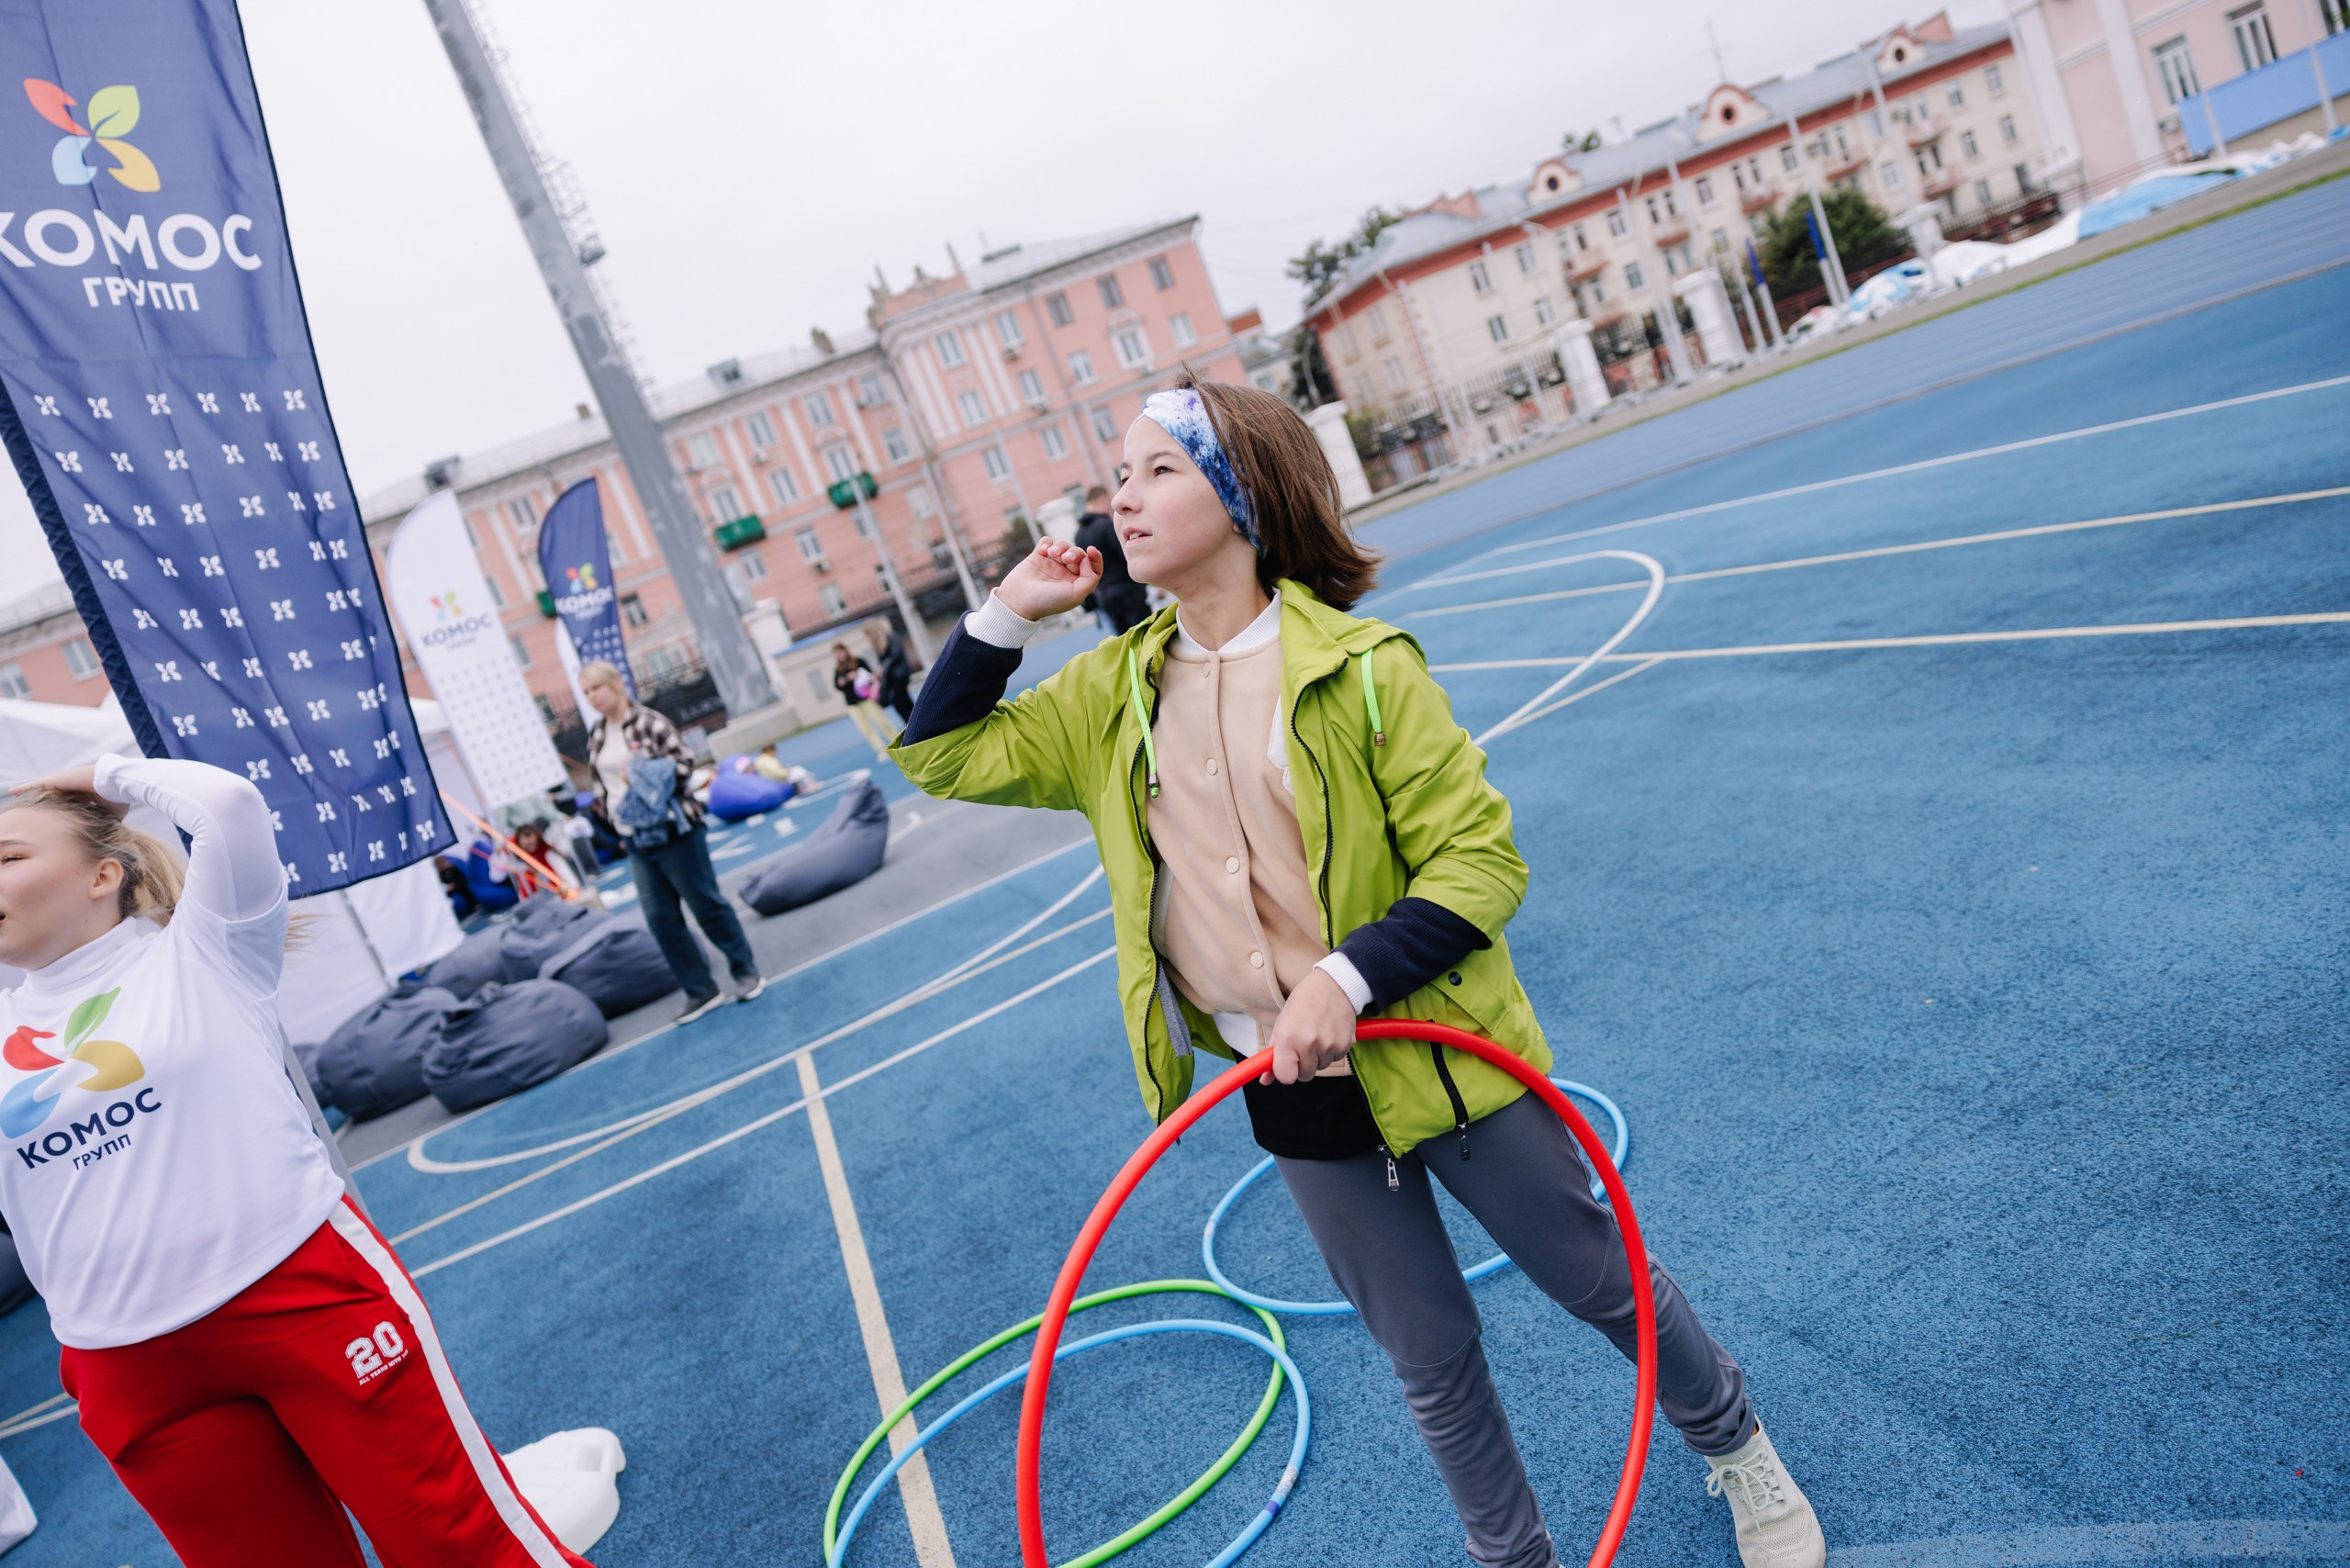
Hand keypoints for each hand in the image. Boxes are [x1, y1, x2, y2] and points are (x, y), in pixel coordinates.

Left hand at [9, 765, 122, 816]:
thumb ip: (107, 820)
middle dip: (45, 800)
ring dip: (31, 794)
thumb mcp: (114, 813)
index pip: (71, 801)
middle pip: (55, 795)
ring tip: (17, 798)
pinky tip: (13, 792)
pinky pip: (36, 785)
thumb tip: (110, 831)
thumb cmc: (117, 797)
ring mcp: (64, 782)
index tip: (56, 814)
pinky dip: (25, 788)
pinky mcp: (57, 780)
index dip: (63, 807)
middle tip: (33, 809)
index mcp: (87, 794)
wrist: (116, 783)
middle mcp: (73, 787)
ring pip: (43, 790)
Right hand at [994, 539, 1102, 620]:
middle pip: (1079, 555)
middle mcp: (1064, 575)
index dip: (1095, 558)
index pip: (1092, 568)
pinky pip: (1046, 542)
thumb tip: (1087, 560)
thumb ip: (1090, 579)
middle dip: (1075, 552)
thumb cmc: (1047, 601)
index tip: (1091, 550)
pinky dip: (1047, 542)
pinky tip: (1044, 550)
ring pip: (1063, 546)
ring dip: (1061, 546)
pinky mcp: (1036, 558)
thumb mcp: (1076, 595)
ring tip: (1053, 553)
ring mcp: (1050, 566)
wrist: (1018, 600)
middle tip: (1066, 558)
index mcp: (1075, 585)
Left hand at [1262, 968, 1357, 1084]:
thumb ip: (1272, 1053)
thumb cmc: (1303, 1002)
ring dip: (1318, 1057)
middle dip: (1303, 1065)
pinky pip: (1335, 1059)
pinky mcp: (1345, 1044)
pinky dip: (1332, 1051)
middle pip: (1305, 1076)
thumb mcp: (1282, 1024)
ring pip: (1321, 1067)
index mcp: (1288, 1039)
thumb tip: (1264, 1080)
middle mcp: (1309, 1044)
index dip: (1286, 1073)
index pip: (1286, 1077)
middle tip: (1304, 1045)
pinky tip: (1329, 1033)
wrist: (1334, 985)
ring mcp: (1329, 1045)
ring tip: (1318, 1034)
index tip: (1288, 1064)